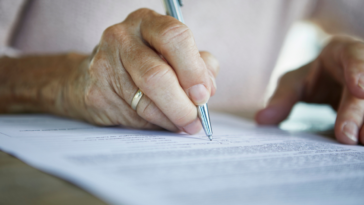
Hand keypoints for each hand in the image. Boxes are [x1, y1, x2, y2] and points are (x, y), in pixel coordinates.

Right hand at [64, 9, 218, 132]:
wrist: (96, 77)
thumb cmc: (143, 65)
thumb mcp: (173, 56)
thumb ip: (196, 66)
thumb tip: (207, 89)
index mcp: (147, 22)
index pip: (175, 37)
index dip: (193, 70)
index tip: (203, 94)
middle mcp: (122, 37)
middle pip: (157, 74)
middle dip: (182, 104)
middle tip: (195, 119)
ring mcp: (103, 64)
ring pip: (145, 102)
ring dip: (171, 119)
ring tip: (184, 124)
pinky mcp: (96, 93)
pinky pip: (133, 117)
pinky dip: (154, 125)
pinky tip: (161, 122)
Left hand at [255, 35, 363, 144]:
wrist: (329, 78)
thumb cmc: (311, 77)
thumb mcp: (293, 82)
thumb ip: (282, 98)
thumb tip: (261, 119)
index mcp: (344, 52)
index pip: (355, 56)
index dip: (359, 72)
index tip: (359, 91)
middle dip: (356, 113)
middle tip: (347, 137)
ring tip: (359, 144)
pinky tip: (359, 147)